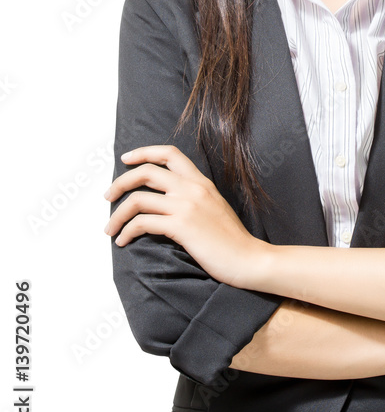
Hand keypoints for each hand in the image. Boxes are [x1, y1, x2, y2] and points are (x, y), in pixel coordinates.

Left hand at [103, 144, 262, 286]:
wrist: (249, 259)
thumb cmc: (231, 240)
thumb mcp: (214, 207)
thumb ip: (194, 197)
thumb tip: (167, 200)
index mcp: (201, 182)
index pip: (170, 153)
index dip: (144, 152)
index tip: (126, 159)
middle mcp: (192, 188)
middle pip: (146, 172)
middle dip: (120, 183)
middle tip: (108, 197)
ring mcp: (187, 206)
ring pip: (138, 199)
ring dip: (117, 215)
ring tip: (110, 229)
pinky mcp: (181, 227)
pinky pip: (142, 223)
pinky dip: (127, 231)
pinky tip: (124, 241)